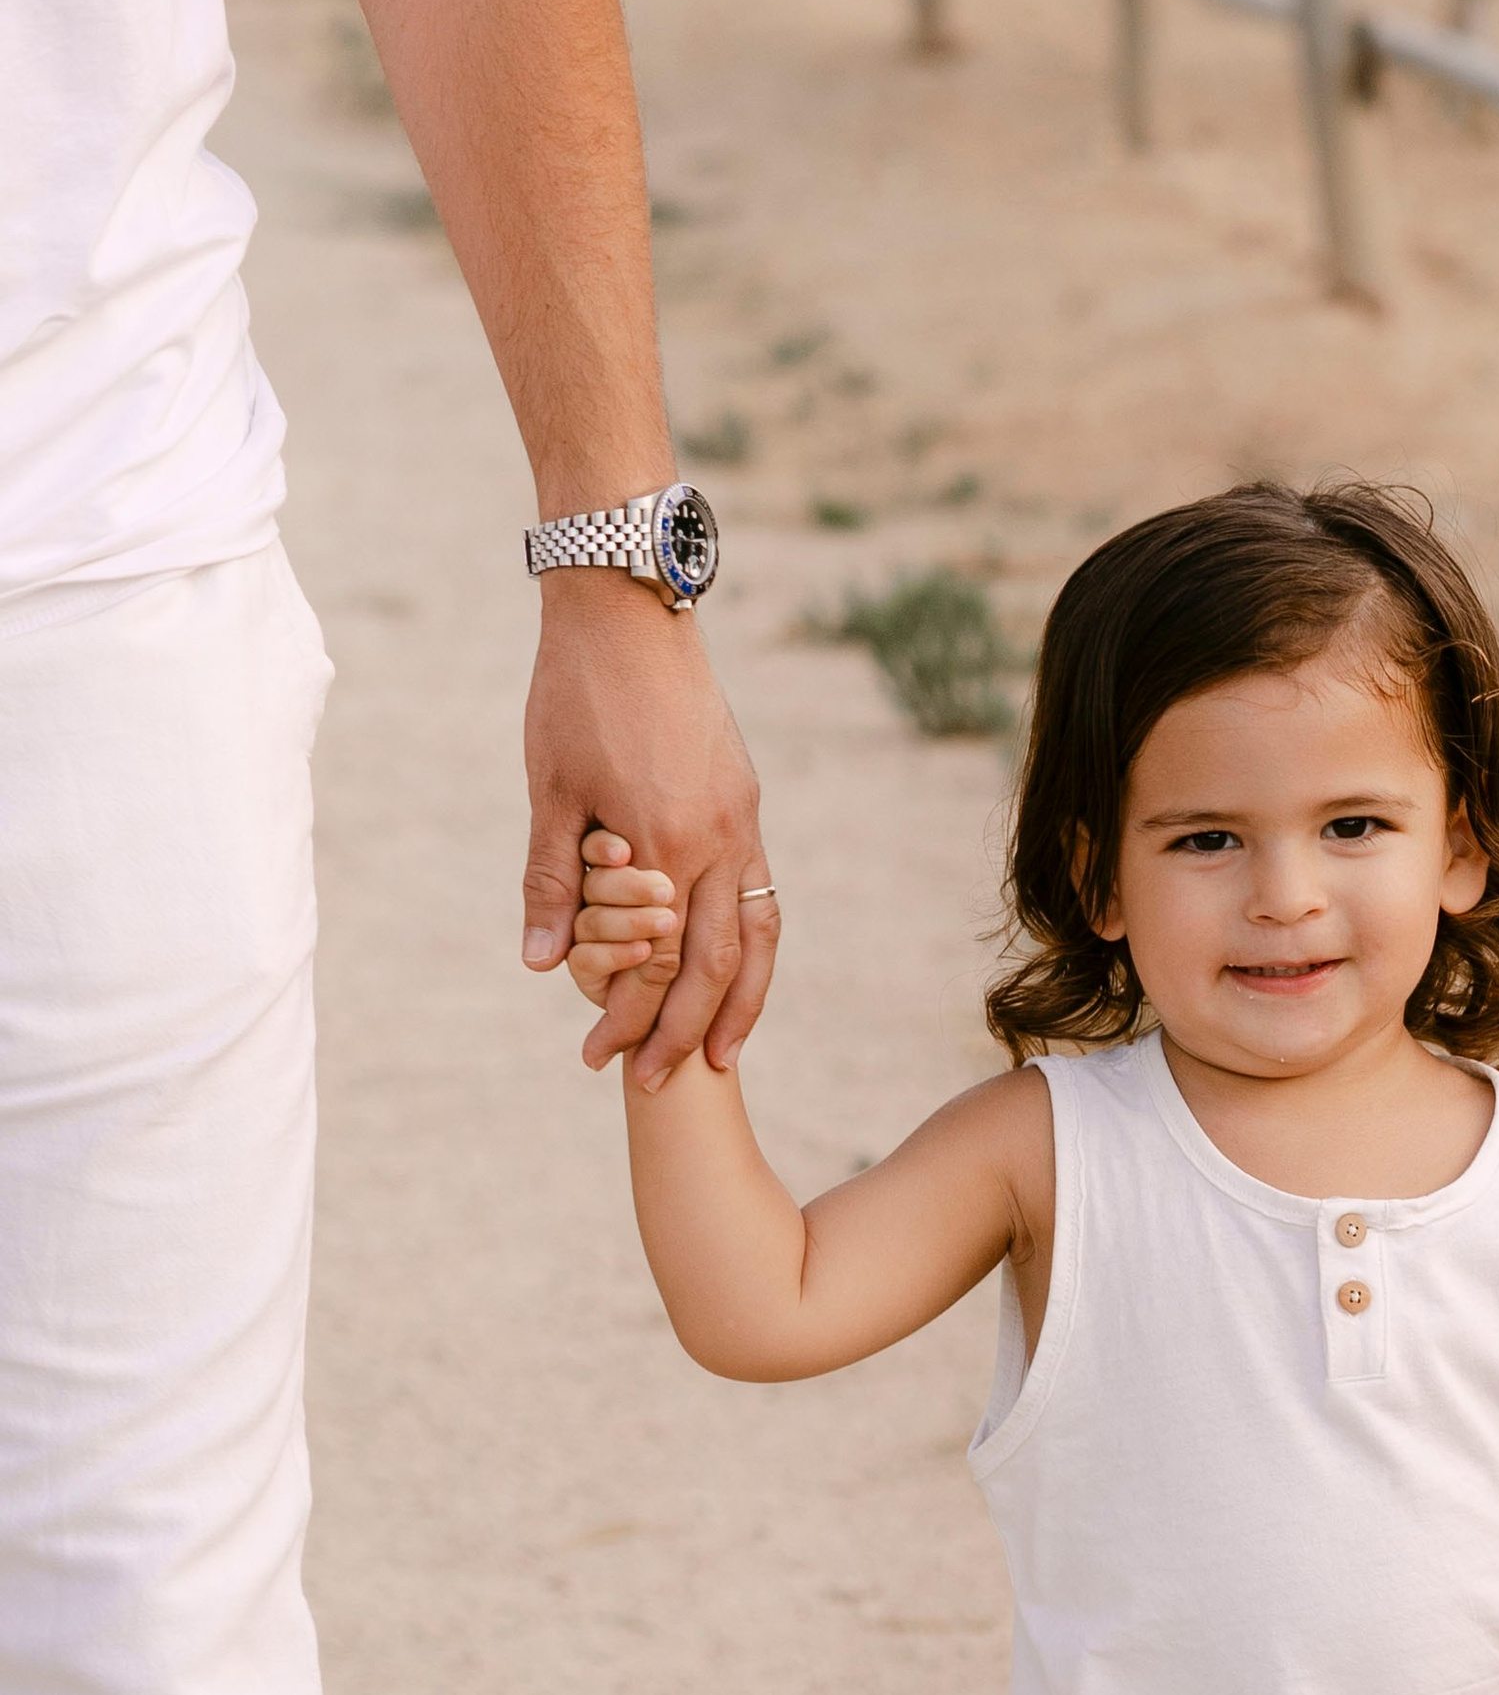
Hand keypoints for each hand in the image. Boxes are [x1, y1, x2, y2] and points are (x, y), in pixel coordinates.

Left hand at [522, 577, 776, 1082]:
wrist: (629, 609)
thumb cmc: (574, 695)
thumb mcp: (549, 791)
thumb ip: (550, 881)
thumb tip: (541, 964)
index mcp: (661, 841)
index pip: (652, 961)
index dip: (626, 1017)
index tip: (600, 1058)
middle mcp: (716, 839)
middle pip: (712, 967)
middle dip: (681, 1032)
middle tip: (655, 1085)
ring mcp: (741, 820)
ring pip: (756, 938)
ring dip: (740, 1006)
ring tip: (720, 1055)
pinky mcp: (746, 801)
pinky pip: (762, 894)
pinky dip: (753, 949)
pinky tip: (736, 975)